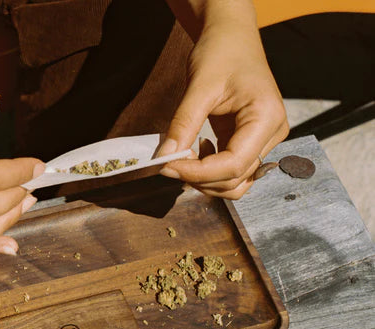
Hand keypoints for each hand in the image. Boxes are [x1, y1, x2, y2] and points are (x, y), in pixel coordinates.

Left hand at [159, 17, 288, 198]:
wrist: (231, 37)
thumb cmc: (221, 52)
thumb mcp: (198, 87)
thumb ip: (182, 126)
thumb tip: (165, 158)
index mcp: (267, 117)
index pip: (235, 164)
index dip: (199, 173)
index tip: (169, 167)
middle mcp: (272, 133)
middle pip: (235, 179)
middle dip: (199, 178)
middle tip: (169, 163)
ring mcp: (264, 140)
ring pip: (234, 182)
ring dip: (205, 180)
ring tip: (184, 157)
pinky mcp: (251, 143)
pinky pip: (232, 172)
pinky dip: (210, 172)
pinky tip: (198, 151)